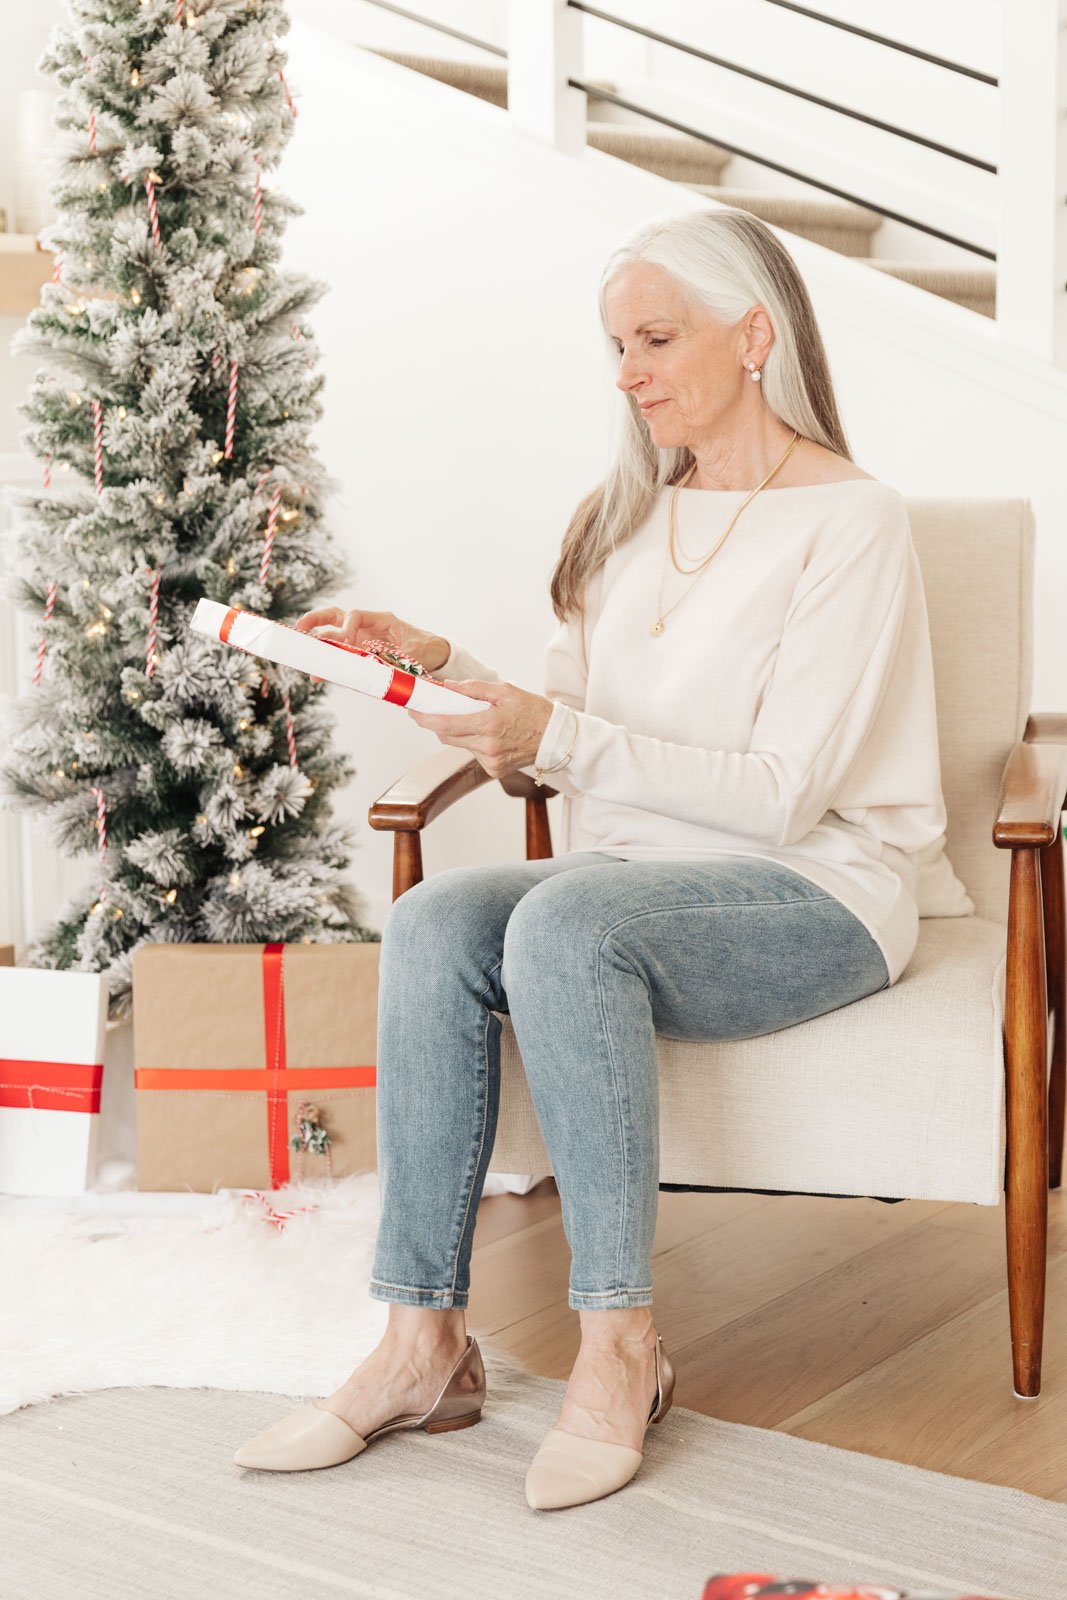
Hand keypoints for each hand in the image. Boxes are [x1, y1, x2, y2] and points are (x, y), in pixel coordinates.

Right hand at [294, 606, 448, 684]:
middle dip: (317, 621)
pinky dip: (333, 664)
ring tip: (307, 660)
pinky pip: (344, 657)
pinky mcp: (363, 655)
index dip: (347, 627)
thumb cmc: (426, 648)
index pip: (355, 616)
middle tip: (300, 629)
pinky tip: (322, 675)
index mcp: (381, 620)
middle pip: (336, 617)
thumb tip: (381, 666)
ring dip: (320, 645)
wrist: (435, 656)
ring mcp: (364, 641)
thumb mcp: (415, 653)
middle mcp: (368, 628)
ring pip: (335, 636)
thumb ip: (398, 658)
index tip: (346, 642)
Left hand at [406, 680, 555, 779]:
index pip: (446, 723)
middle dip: (436, 722)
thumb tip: (447, 687)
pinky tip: (489, 735)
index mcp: (489, 725)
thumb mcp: (505, 691)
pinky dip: (473, 742)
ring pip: (459, 744)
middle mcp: (487, 747)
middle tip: (432, 708)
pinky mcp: (494, 771)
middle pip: (446, 736)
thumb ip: (473, 689)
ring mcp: (490, 762)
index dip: (425, 717)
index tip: (413, 710)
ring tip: (473, 719)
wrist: (557, 739)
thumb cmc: (534, 711)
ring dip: (458, 731)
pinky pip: (473, 753)